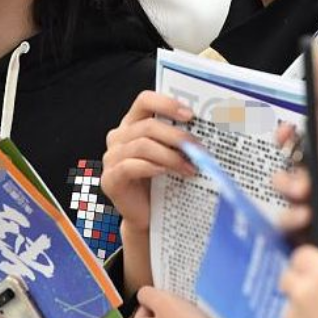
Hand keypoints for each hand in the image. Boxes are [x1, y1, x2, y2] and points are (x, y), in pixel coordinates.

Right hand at [102, 91, 196, 230]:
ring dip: (170, 156)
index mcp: (133, 124)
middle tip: (197, 148)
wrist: (147, 216)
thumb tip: (207, 130)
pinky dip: (151, 167)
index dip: (166, 103)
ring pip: (142, 146)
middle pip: (147, 125)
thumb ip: (179, 141)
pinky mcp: (110, 178)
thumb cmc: (160, 183)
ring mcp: (111, 158)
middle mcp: (119, 137)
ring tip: (189, 168)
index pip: (145, 100)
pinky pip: (129, 166)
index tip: (190, 115)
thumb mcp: (170, 155)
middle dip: (176, 136)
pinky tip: (165, 172)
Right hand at [274, 51, 317, 216]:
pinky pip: (278, 212)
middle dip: (288, 140)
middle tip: (291, 149)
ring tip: (306, 207)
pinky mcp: (290, 221)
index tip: (311, 53)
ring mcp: (303, 197)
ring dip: (288, 187)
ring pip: (282, 178)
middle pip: (294, 142)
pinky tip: (303, 229)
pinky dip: (288, 219)